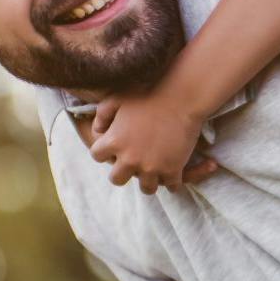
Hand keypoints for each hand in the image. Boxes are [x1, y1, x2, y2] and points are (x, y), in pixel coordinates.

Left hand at [88, 94, 216, 193]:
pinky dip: (172, 180)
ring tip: (153, 170)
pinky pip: (171, 187)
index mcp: (114, 142)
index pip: (97, 156)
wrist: (182, 95)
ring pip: (146, 188)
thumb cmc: (149, 92)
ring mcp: (152, 167)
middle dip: (122, 172)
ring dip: (149, 179)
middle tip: (132, 163)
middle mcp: (130, 159)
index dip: (105, 151)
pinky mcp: (173, 170)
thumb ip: (102, 115)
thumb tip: (96, 130)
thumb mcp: (117, 98)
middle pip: (116, 179)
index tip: (114, 147)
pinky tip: (174, 170)